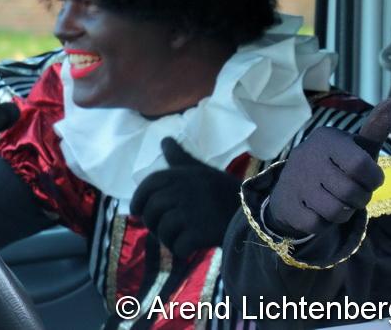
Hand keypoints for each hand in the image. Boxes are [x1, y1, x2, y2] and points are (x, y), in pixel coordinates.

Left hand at [130, 138, 240, 257]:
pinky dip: (182, 250)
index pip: (148, 185)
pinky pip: (177, 247)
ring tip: (180, 236)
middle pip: (151, 211)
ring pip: (162, 232)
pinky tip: (191, 246)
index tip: (138, 211)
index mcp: (182, 174)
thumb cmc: (222, 191)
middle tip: (164, 228)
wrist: (252, 212)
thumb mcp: (200, 170)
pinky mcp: (199, 233)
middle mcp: (183, 191)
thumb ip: (179, 158)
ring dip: (168, 239)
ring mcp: (190, 212)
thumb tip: (164, 139)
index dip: (138, 200)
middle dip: (153, 224)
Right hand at [265, 97, 390, 238]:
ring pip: (336, 212)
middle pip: (352, 193)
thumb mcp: (356, 146)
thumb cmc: (335, 164)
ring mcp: (296, 181)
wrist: (293, 185)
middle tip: (355, 194)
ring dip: (344, 213)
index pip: (362, 166)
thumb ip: (376, 128)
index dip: (373, 179)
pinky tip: (320, 211)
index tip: (371, 179)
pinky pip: (318, 225)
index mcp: (328, 139)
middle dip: (361, 199)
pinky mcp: (288, 206)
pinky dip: (325, 224)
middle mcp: (309, 157)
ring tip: (340, 202)